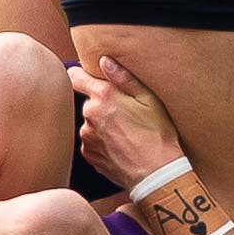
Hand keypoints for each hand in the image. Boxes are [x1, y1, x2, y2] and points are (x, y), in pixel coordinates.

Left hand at [68, 54, 185, 191]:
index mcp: (103, 96)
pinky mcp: (88, 154)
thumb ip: (124, 77)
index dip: (82, 76)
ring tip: (126, 133)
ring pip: (90, 122)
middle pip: (89, 101)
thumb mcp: (149, 99)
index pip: (76, 77)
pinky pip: (91, 141)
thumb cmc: (158, 133)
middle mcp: (89, 114)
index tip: (90, 78)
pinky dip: (102, 141)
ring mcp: (87, 136)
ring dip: (102, 124)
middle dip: (102, 104)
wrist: (156, 173)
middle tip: (125, 113)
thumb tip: (104, 60)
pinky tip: (120, 145)